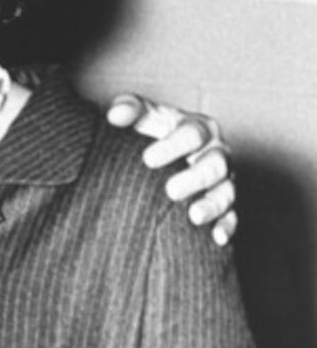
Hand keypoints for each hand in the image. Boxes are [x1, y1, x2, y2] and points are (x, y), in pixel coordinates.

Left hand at [106, 94, 235, 245]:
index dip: (172, 146)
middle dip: (195, 178)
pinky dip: (226, 226)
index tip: (147, 159)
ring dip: (213, 204)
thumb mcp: (143, 115)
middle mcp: (217, 152)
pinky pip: (232, 216)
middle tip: (170, 191)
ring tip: (193, 216)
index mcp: (199, 127)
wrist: (168, 153)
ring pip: (227, 191)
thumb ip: (130, 109)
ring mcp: (225, 179)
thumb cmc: (154, 130)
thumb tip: (115, 115)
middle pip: (215, 164)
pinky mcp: (227, 202)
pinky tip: (216, 238)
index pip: (191, 134)